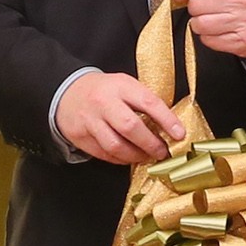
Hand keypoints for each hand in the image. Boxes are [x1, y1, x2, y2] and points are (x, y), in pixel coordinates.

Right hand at [58, 70, 183, 166]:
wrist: (66, 92)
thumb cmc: (104, 91)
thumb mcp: (125, 86)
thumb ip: (143, 102)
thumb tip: (170, 125)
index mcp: (121, 86)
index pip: (148, 102)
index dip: (167, 120)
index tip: (180, 134)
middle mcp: (104, 102)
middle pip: (130, 127)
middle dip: (150, 143)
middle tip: (162, 152)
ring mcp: (90, 120)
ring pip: (116, 145)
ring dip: (135, 156)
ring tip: (146, 156)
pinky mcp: (80, 136)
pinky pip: (104, 154)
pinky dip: (120, 159)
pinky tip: (128, 157)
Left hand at [167, 0, 245, 61]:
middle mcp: (240, 0)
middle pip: (196, 3)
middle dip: (194, 8)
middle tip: (205, 8)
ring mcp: (241, 22)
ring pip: (199, 24)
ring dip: (200, 24)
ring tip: (213, 21)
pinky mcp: (241, 42)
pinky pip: (208, 41)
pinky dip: (209, 38)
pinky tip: (220, 32)